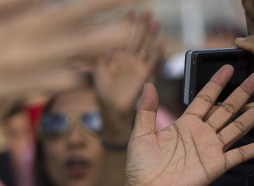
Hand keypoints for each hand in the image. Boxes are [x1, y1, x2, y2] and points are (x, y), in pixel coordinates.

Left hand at [94, 11, 162, 135]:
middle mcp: (129, 58)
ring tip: (156, 21)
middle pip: (137, 37)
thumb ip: (97, 54)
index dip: (126, 24)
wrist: (111, 107)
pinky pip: (152, 61)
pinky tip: (162, 42)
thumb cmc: (102, 90)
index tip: (131, 12)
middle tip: (146, 12)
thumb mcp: (97, 69)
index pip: (123, 36)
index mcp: (117, 55)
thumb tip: (92, 39)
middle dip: (141, 24)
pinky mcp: (143, 74)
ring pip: (146, 46)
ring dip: (151, 34)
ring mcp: (137, 65)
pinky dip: (157, 53)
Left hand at [121, 67, 253, 185]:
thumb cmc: (140, 167)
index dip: (216, 83)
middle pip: (227, 109)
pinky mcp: (216, 166)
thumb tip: (148, 84)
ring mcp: (211, 149)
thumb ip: (146, 110)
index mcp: (185, 125)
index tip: (228, 67)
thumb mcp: (141, 134)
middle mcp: (201, 134)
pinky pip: (240, 155)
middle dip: (243, 92)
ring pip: (238, 127)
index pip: (204, 99)